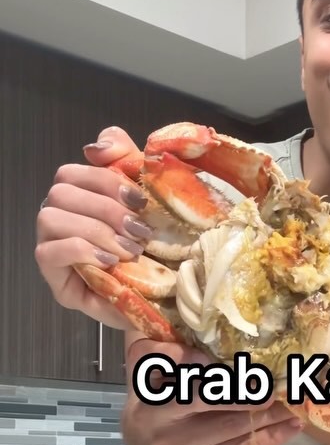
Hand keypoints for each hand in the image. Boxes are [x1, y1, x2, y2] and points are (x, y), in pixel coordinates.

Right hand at [35, 126, 151, 327]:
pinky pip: (48, 253)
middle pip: (60, 192)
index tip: (140, 201)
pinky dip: (81, 251)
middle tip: (138, 231)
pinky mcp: (55, 278)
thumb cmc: (157, 249)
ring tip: (128, 250)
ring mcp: (53, 246)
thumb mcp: (149, 199)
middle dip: (104, 208)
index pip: (73, 172)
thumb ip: (125, 159)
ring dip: (95, 231)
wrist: (166, 298)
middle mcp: (61, 218)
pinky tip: (109, 262)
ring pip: (50, 218)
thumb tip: (97, 146)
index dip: (105, 181)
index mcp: (80, 197)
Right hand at [125, 338, 303, 444]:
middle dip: (241, 390)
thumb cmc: (194, 407)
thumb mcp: (186, 378)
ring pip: (229, 425)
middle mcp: (151, 416)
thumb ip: (193, 351)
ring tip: (293, 401)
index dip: (174, 354)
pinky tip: (293, 424)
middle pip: (198, 397)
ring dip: (268, 413)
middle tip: (271, 383)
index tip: (205, 356)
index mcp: (144, 384)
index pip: (144, 358)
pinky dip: (273, 435)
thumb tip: (236, 325)